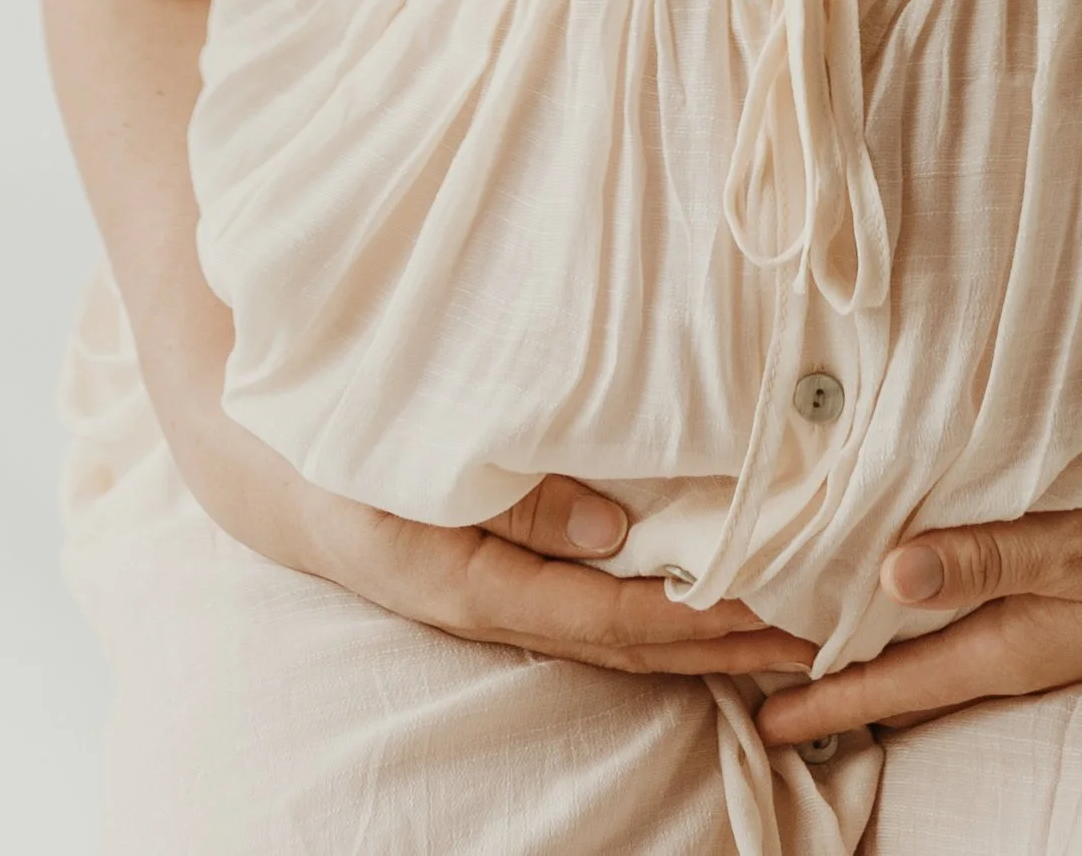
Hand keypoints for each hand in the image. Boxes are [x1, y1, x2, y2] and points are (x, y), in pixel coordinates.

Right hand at [183, 397, 814, 680]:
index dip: (692, 622)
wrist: (255, 451)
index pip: (603, 619)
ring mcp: (495, 596)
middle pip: (625, 645)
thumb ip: (510, 491)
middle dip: (724, 648)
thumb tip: (620, 531)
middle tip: (826, 642)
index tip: (776, 614)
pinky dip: (660, 607)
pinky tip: (712, 592)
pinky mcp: (499, 572)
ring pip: (616, 633)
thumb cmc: (332, 435)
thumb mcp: (403, 455)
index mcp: (463, 582)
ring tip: (795, 630)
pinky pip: (593, 603)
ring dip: (704, 635)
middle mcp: (488, 604)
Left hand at [753, 427, 1081, 749]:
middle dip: (831, 677)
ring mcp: (1042, 632)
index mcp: (1012, 647)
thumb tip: (887, 576)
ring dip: (871, 647)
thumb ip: (985, 558)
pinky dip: (919, 617)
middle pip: (904, 673)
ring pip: (932, 648)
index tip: (759, 717)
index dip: (824, 699)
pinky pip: (968, 620)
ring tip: (805, 641)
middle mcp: (1018, 649)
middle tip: (753, 672)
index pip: (896, 685)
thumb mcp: (1078, 545)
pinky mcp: (1061, 603)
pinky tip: (900, 597)